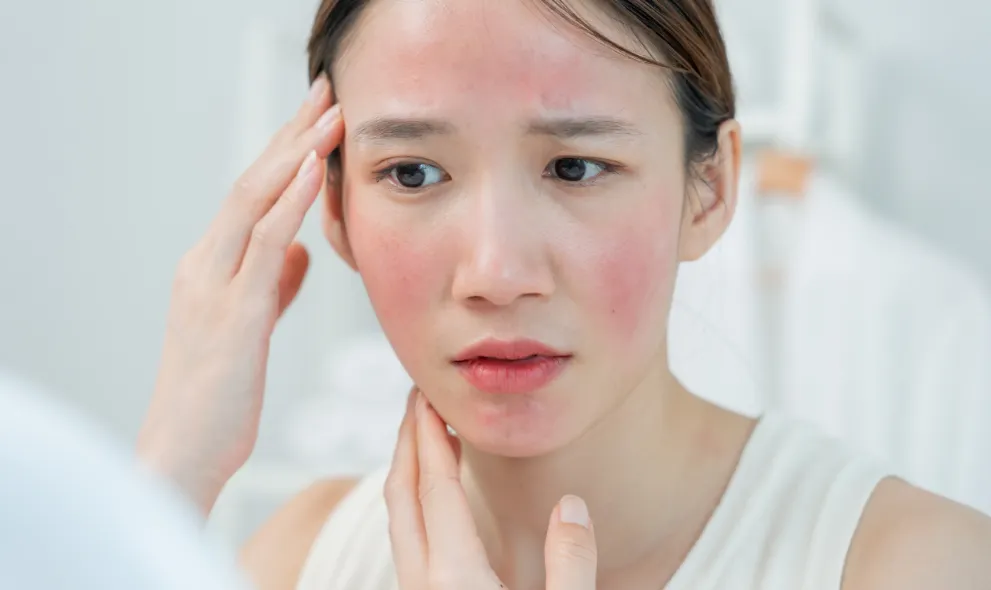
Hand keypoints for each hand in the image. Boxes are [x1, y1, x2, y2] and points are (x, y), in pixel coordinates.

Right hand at [137, 75, 343, 513]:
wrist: (184, 452)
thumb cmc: (218, 397)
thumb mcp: (251, 330)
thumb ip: (273, 284)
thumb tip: (300, 249)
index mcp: (209, 267)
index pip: (251, 194)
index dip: (286, 151)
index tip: (319, 117)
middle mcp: (204, 265)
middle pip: (251, 182)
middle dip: (292, 133)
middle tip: (327, 90)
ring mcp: (214, 285)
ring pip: (254, 201)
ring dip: (295, 153)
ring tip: (331, 113)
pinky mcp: (233, 313)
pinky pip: (264, 245)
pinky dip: (290, 202)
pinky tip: (314, 171)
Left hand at [385, 390, 597, 589]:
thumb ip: (571, 563)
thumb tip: (572, 506)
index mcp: (455, 578)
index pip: (436, 489)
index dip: (430, 437)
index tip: (428, 397)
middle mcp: (421, 585)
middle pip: (401, 497)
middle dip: (407, 442)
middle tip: (418, 401)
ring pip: (399, 522)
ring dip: (409, 473)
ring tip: (426, 438)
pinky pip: (407, 542)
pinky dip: (415, 505)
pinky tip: (439, 501)